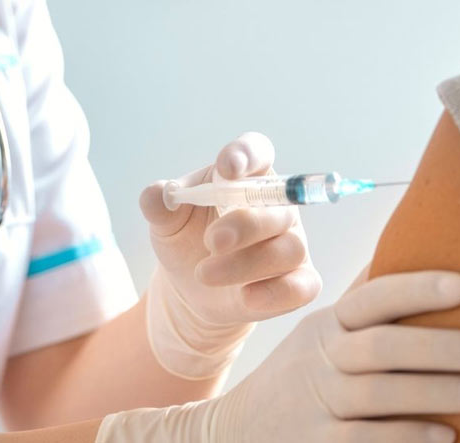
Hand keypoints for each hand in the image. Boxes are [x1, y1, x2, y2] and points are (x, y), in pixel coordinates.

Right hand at [96, 270, 459, 442]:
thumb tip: (418, 245)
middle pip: (381, 346)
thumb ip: (367, 301)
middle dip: (439, 346)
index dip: (417, 288)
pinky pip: (363, 441)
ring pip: (378, 394)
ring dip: (434, 392)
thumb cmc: (301, 376)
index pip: (373, 298)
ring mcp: (317, 405)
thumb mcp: (323, 332)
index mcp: (329, 325)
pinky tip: (447, 436)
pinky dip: (406, 438)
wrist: (235, 432)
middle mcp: (322, 361)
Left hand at [139, 132, 321, 377]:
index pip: (258, 152)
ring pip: (288, 249)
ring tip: (204, 274)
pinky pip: (303, 286)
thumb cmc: (188, 239)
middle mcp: (278, 207)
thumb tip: (156, 194)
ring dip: (246, 263)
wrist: (194, 287)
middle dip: (246, 224)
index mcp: (247, 177)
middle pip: (280, 206)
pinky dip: (276, 293)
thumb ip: (159, 204)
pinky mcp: (298, 281)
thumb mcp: (167, 221)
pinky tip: (246, 297)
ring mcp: (292, 244)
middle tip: (212, 242)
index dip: (248, 155)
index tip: (228, 167)